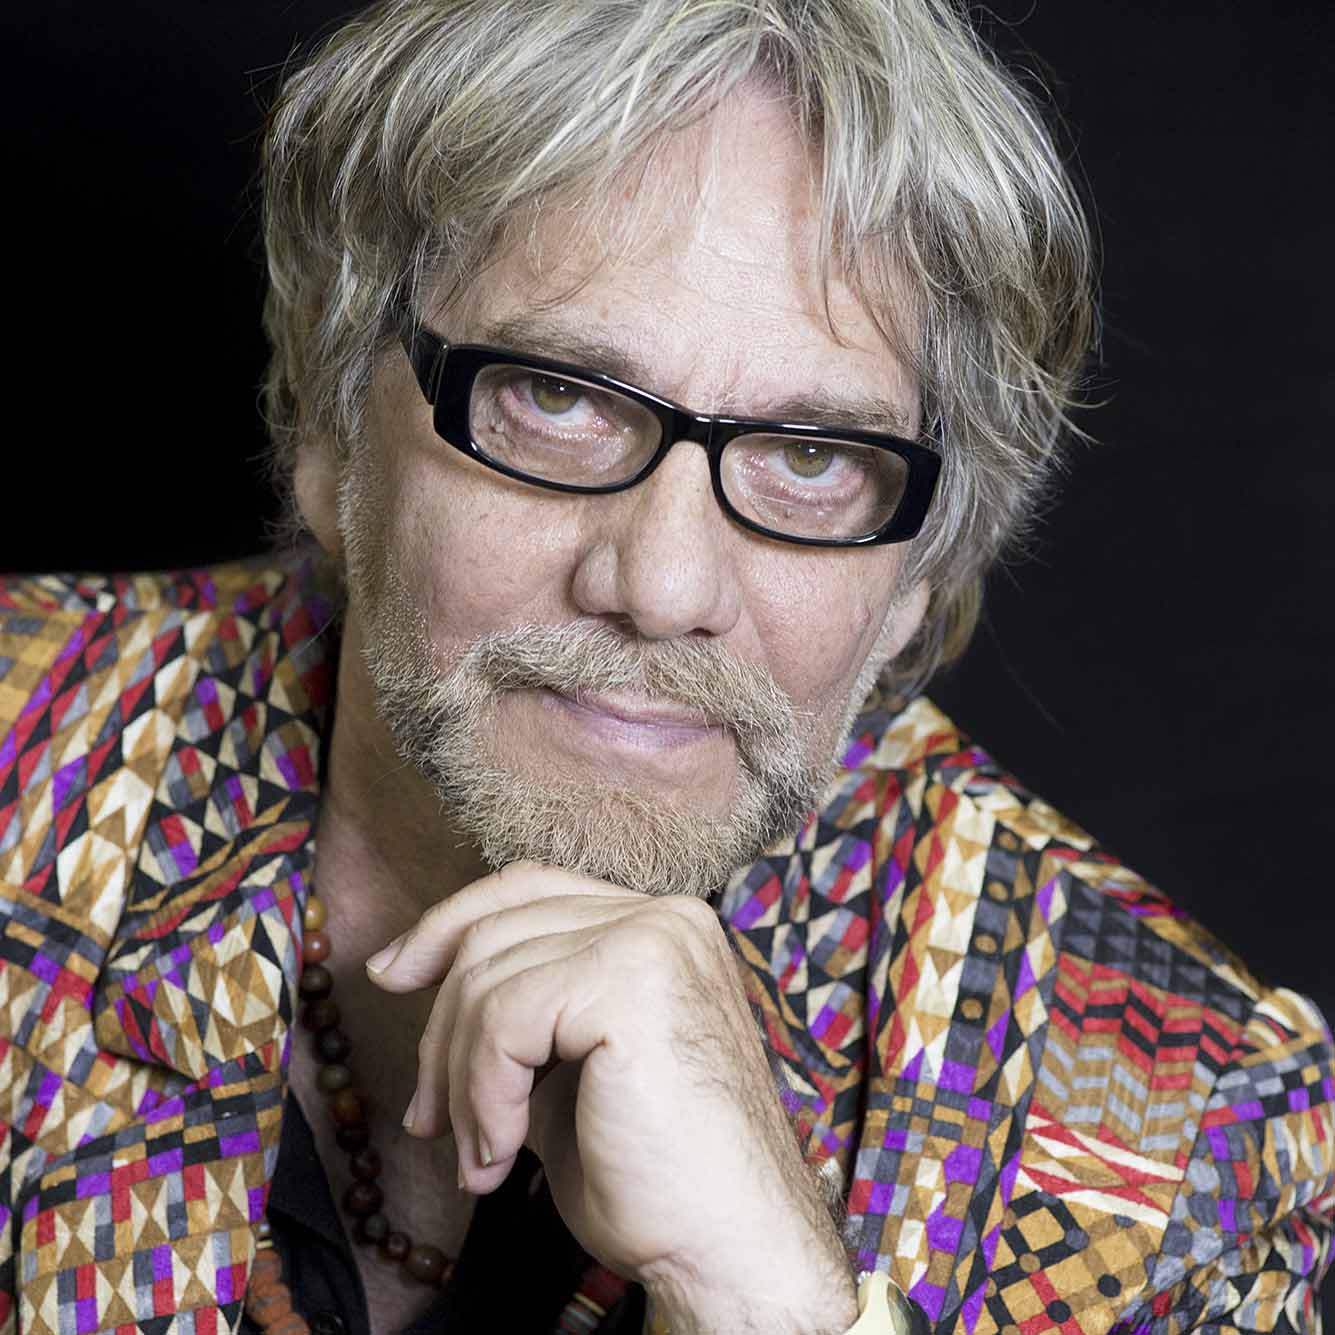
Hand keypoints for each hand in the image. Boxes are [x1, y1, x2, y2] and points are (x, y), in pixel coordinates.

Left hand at [365, 861, 856, 1333]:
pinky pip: (505, 1021)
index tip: (391, 973)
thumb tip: (411, 974)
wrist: (729, 1248)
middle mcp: (664, 916)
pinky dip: (481, 1096)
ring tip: (475, 1155)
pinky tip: (499, 1154)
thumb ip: (519, 1015)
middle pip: (498, 928)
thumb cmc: (655, 1179)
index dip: (450, 924)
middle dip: (441, 1027)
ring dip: (458, 1079)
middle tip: (427, 1117)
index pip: (530, 889)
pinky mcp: (631, 983)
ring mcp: (653, 941)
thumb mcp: (568, 1073)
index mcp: (659, 927)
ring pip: (490, 977)